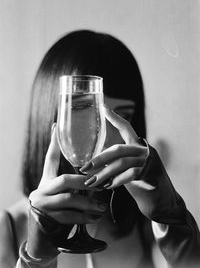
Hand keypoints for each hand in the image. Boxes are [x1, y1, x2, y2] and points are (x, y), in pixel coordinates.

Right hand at [27, 124, 106, 258]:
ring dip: (88, 203)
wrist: (43, 237)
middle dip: (84, 181)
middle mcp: (41, 190)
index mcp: (46, 180)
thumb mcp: (62, 195)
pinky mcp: (46, 220)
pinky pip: (69, 217)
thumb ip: (73, 185)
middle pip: (64, 179)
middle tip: (101, 184)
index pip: (50, 159)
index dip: (54, 144)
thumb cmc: (57, 211)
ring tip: (102, 207)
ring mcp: (42, 205)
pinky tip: (96, 218)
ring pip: (68, 200)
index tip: (56, 128)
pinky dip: (85, 217)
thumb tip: (91, 175)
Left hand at [81, 108, 183, 223]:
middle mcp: (143, 150)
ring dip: (104, 174)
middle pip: (117, 149)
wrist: (162, 198)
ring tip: (91, 182)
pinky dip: (117, 181)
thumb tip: (94, 164)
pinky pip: (130, 175)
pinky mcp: (151, 172)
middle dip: (99, 159)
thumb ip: (117, 162)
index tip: (103, 107)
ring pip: (121, 163)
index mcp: (137, 145)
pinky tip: (108, 186)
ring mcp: (148, 160)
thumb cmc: (142, 181)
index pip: (126, 127)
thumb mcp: (128, 168)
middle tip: (84, 168)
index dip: (114, 118)